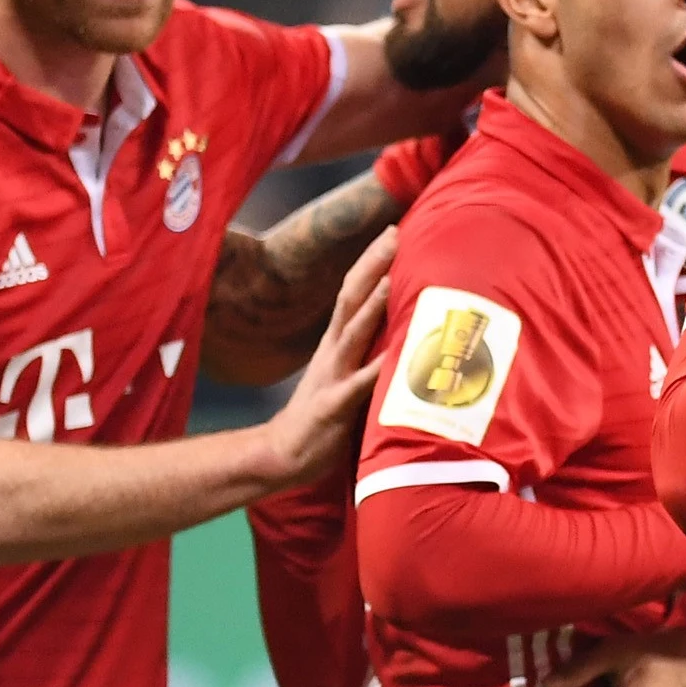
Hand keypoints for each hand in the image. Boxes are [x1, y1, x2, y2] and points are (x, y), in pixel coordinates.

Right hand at [261, 228, 395, 487]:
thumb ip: (369, 354)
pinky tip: (394, 356)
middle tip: (394, 233)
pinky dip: (375, 369)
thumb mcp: (349, 378)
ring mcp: (331, 377)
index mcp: (337, 345)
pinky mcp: (332, 407)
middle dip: (373, 265)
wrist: (282, 455)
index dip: (372, 262)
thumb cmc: (323, 418)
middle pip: (352, 299)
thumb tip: (403, 333)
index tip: (393, 231)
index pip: (354, 292)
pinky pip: (357, 386)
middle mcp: (333, 353)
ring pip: (352, 334)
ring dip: (372, 306)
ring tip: (391, 279)